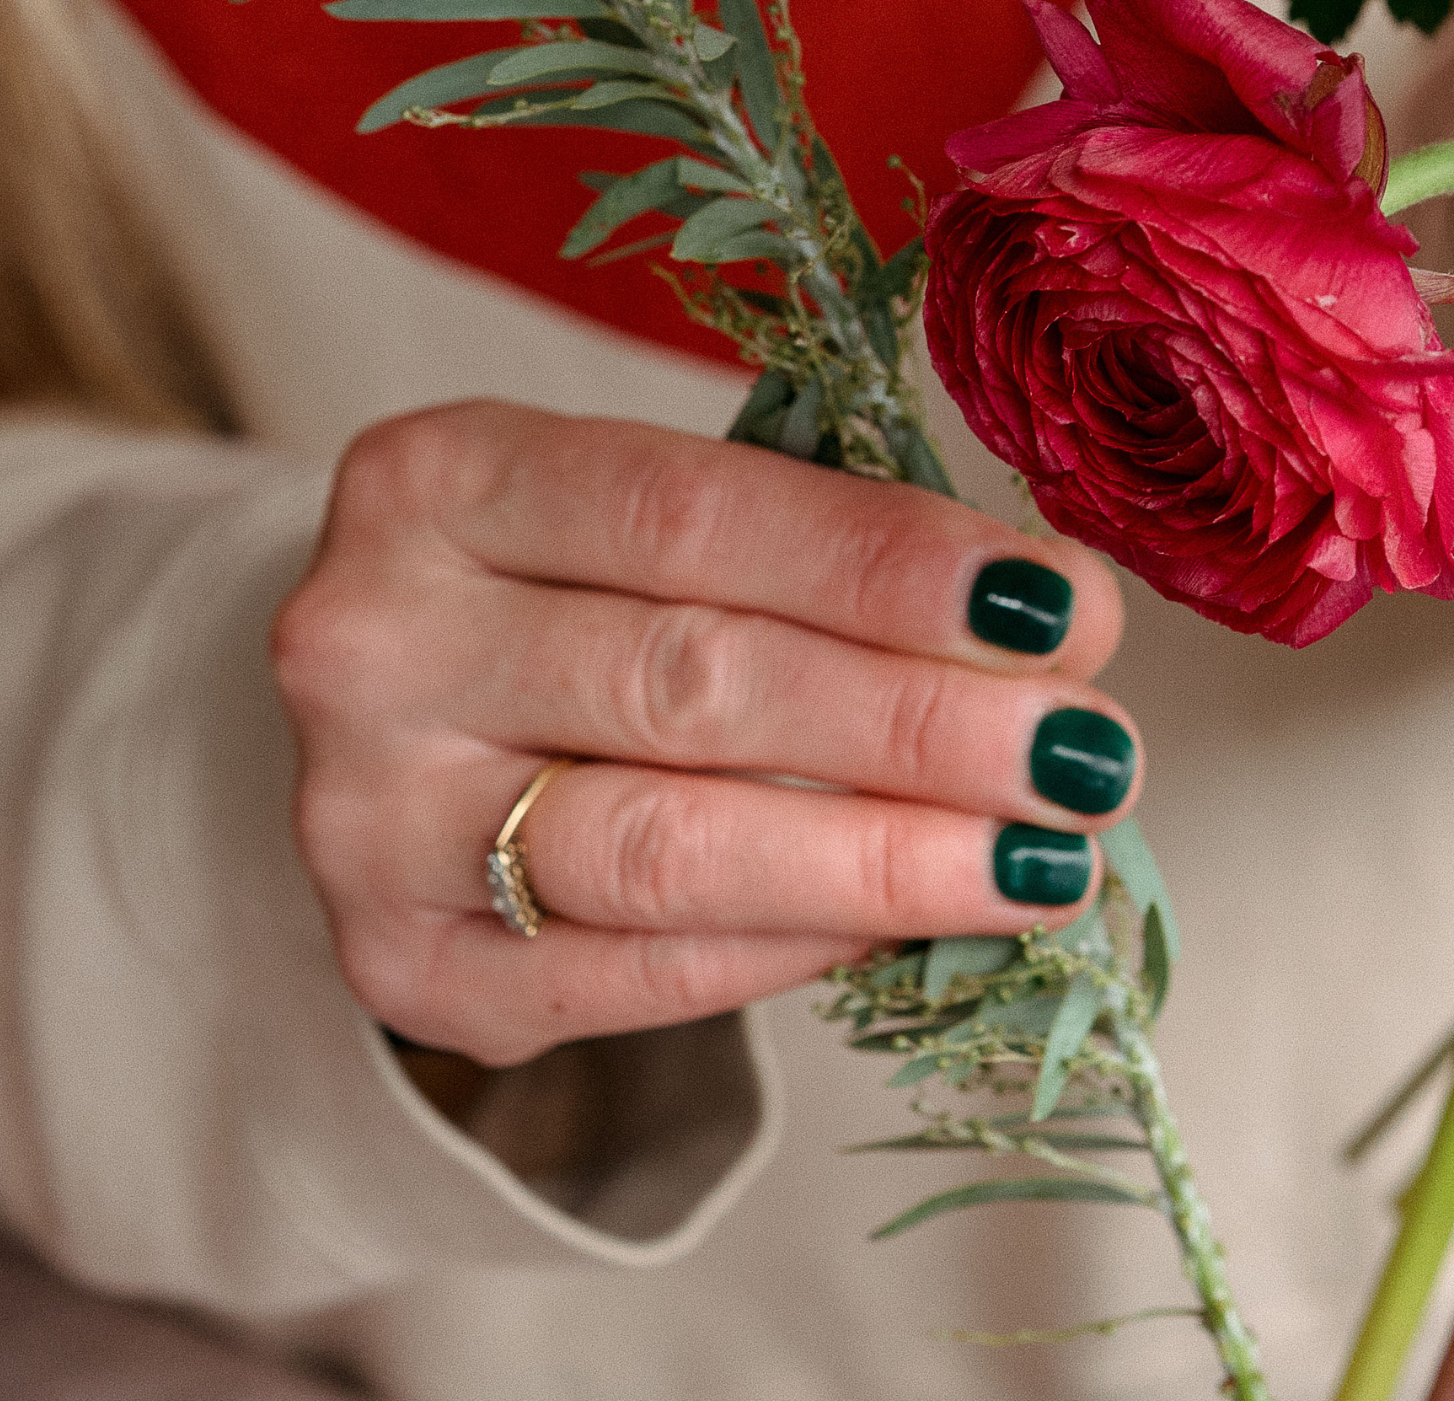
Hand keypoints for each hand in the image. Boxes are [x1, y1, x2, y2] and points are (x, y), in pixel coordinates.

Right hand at [272, 401, 1135, 1066]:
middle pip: (689, 682)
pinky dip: (794, 949)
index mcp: (438, 478)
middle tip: (1085, 754)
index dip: (888, 564)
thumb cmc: (564, 592)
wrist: (388, 725)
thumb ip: (812, 548)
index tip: (1057, 607)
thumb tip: (1050, 626)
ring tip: (1041, 859)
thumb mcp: (641, 515)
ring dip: (883, 860)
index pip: (690, 511)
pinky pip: (633, 974)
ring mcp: (368, 816)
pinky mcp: (400, 963)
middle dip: (920, 722)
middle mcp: (372, 640)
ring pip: (663, 847)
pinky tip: (912, 922)